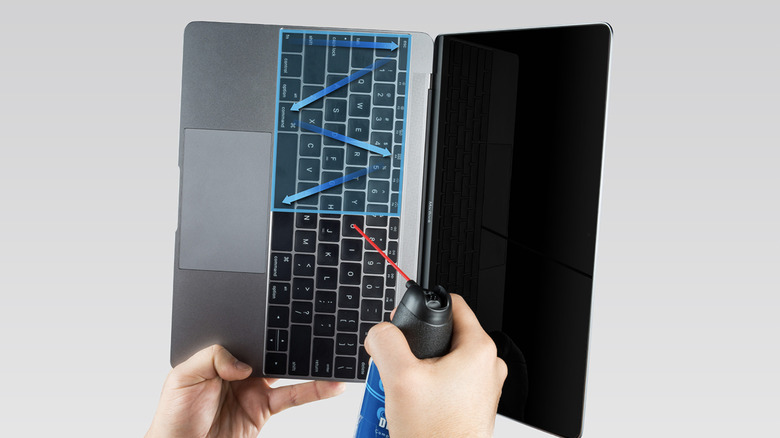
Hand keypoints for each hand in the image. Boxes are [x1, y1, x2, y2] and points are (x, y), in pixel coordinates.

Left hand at [146, 345, 344, 437]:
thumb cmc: (174, 417)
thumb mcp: (182, 378)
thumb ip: (211, 357)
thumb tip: (243, 361)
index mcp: (220, 356)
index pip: (248, 336)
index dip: (264, 328)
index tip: (282, 321)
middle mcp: (240, 370)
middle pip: (272, 350)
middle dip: (293, 341)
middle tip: (315, 333)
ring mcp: (254, 389)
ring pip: (288, 372)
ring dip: (310, 366)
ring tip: (331, 358)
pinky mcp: (264, 409)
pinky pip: (293, 397)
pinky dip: (314, 391)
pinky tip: (329, 386)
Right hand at [365, 294, 507, 437]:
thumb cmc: (436, 435)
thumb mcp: (399, 377)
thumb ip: (386, 341)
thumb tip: (380, 330)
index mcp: (479, 349)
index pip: (452, 304)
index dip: (423, 309)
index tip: (406, 322)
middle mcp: (487, 366)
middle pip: (444, 335)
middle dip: (416, 347)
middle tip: (400, 367)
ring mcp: (482, 388)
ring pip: (444, 361)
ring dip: (419, 371)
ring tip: (402, 390)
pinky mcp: (473, 405)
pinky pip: (448, 384)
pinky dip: (428, 389)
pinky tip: (411, 406)